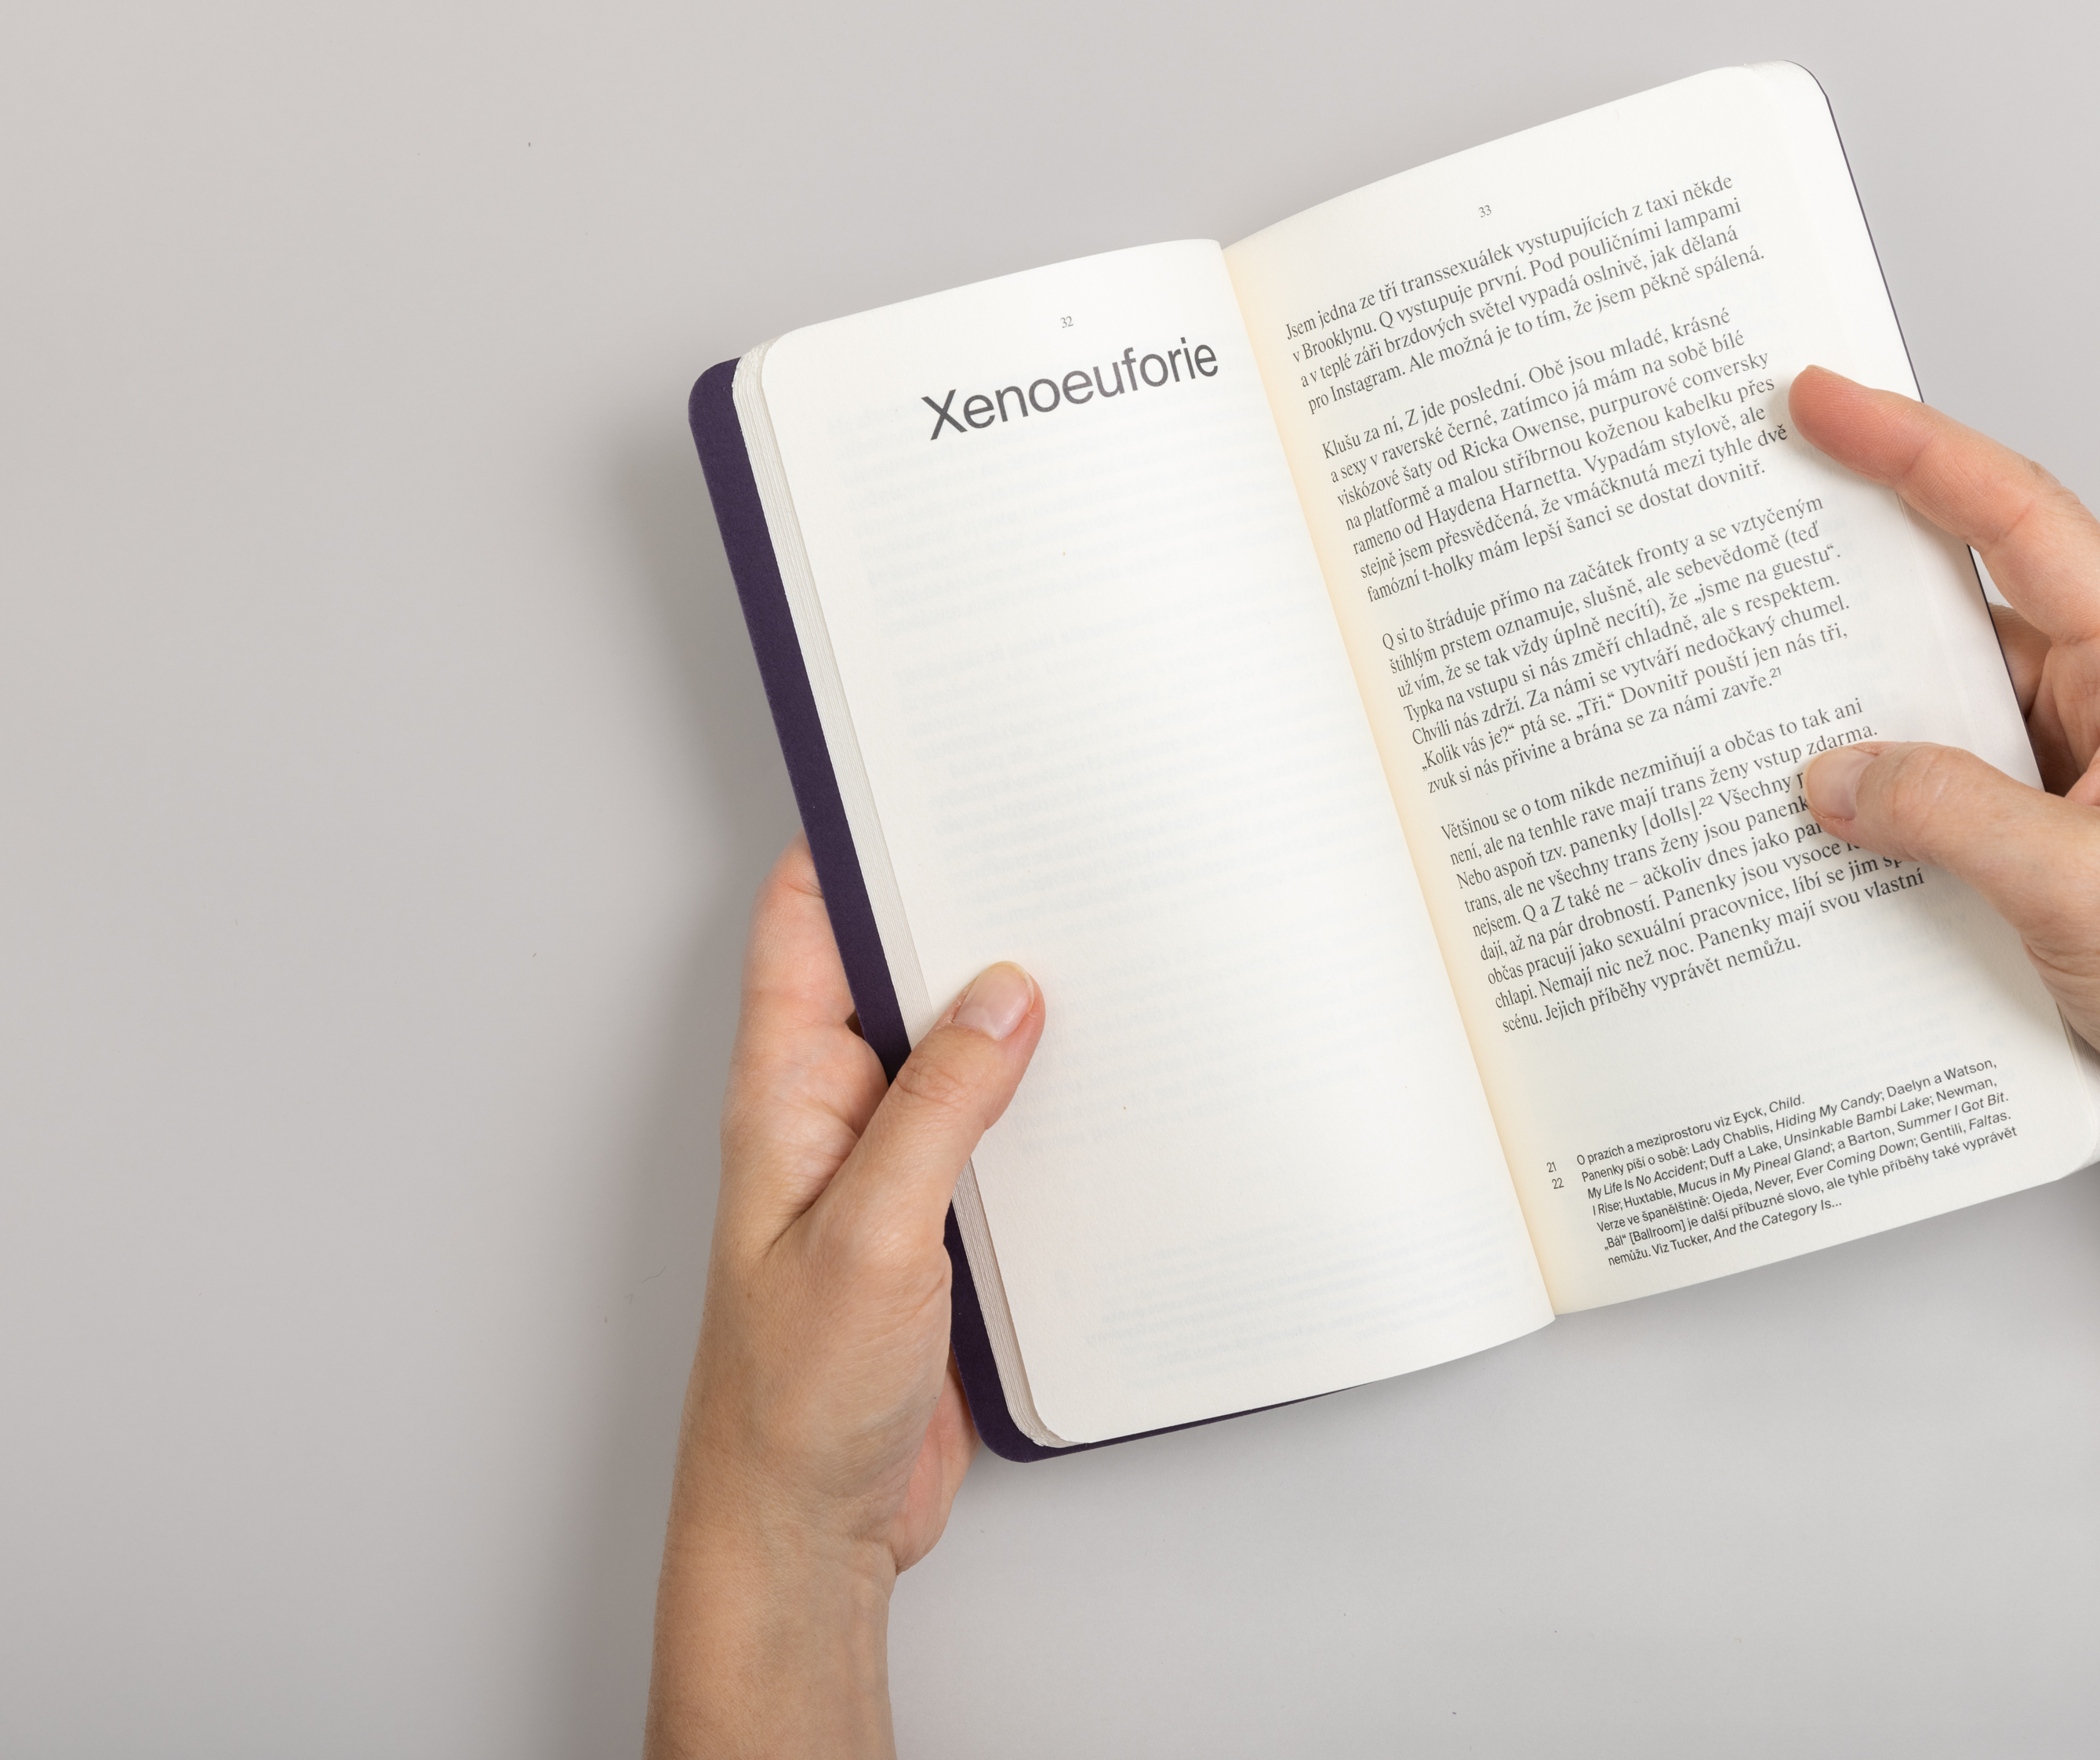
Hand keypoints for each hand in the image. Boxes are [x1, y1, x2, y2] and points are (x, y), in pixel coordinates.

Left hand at [646, 837, 1041, 1758]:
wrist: (813, 1527)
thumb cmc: (794, 1396)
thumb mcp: (871, 1233)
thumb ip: (941, 1106)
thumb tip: (1005, 990)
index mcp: (786, 1091)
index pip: (802, 925)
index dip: (850, 841)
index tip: (923, 774)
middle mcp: (835, 1113)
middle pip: (896, 974)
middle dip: (964, 914)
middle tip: (1051, 848)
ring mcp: (889, 1168)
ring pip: (958, 1053)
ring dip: (1019, 1014)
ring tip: (1105, 950)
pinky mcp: (942, 1225)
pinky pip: (997, 1133)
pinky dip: (1047, 1102)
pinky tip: (1109, 1085)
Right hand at [1789, 366, 2099, 1166]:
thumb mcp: (2077, 888)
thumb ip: (1949, 814)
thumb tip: (1835, 771)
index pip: (2019, 519)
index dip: (1916, 448)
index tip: (1824, 403)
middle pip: (1967, 586)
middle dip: (1863, 544)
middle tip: (1759, 501)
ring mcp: (2070, 768)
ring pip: (1941, 690)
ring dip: (1857, 684)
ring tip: (1756, 664)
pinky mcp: (2037, 834)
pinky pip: (1938, 776)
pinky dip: (1875, 776)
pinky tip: (1814, 796)